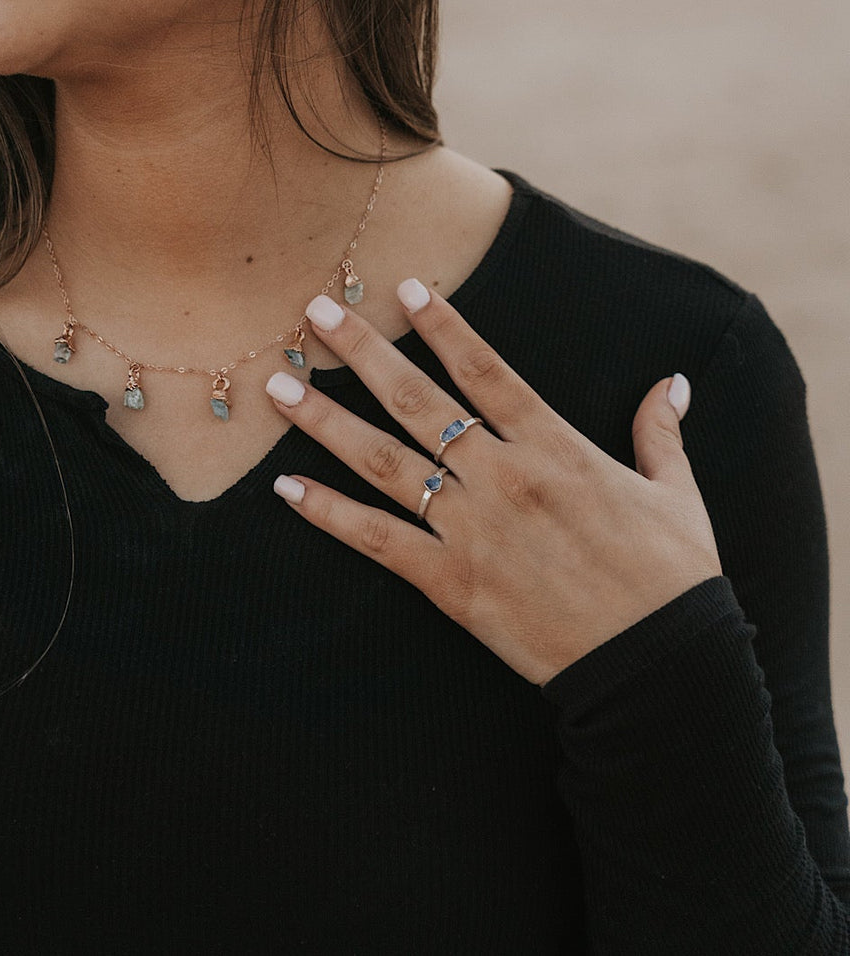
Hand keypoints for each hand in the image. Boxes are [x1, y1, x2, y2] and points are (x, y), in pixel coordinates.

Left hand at [264, 280, 722, 686]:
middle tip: (315, 312)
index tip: (403, 288)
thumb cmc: (672, 578)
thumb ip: (659, 433)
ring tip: (281, 386)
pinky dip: (329, 514)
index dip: (443, 326)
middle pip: (418, 401)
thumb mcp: (675, 494)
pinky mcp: (452, 583)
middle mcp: (504, 477)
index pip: (486, 370)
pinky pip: (379, 540)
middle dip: (363, 351)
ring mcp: (472, 530)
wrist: (658, 668)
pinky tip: (287, 487)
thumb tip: (672, 383)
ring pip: (385, 461)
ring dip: (327, 420)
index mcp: (556, 447)